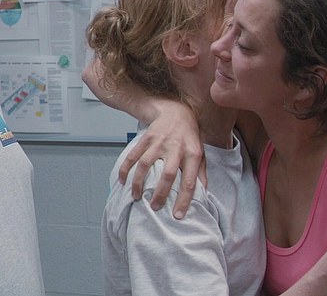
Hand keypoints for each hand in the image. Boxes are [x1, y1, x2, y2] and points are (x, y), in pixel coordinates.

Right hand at [118, 102, 205, 218]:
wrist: (176, 111)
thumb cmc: (190, 136)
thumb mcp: (201, 152)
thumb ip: (202, 173)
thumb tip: (203, 195)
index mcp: (192, 154)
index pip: (189, 181)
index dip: (184, 200)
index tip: (177, 215)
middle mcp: (176, 147)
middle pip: (167, 174)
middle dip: (159, 194)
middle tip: (154, 207)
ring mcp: (159, 142)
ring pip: (146, 165)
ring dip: (139, 183)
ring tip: (137, 197)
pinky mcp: (146, 138)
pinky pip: (133, 155)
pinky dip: (126, 168)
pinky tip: (123, 181)